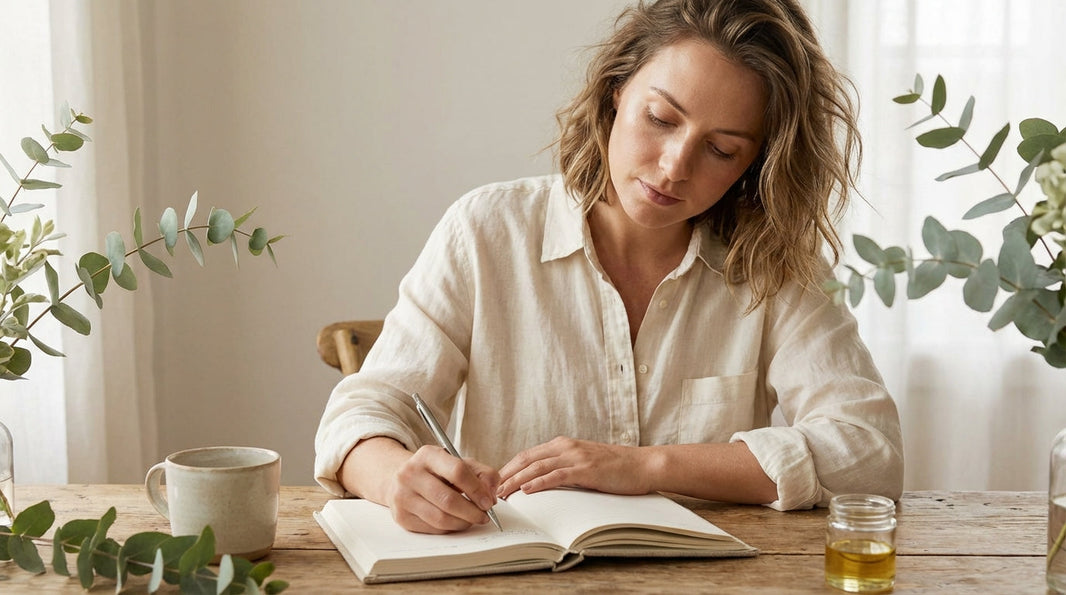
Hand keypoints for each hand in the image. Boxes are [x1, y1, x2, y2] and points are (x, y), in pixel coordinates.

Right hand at [384, 445, 499, 533]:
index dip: (477, 490)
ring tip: (472, 519)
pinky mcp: (401, 516)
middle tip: (484, 516)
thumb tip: (491, 494)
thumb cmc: (435, 471)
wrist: (401, 479)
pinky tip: (455, 521)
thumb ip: (482, 473)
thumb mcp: (458, 463)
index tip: (488, 501)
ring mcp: (403, 496)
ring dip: (463, 523)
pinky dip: (449, 528)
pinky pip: (432, 529)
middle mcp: (410, 474)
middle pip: (448, 500)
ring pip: (440, 518)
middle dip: (472, 512)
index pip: (457, 471)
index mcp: (428, 455)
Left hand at [497, 436, 650, 498]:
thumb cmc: (615, 468)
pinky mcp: (586, 469)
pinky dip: (539, 482)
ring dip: (517, 480)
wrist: (642, 465)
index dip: (509, 467)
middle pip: (527, 459)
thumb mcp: (584, 463)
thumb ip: (564, 468)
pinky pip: (557, 475)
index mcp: (563, 444)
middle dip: (507, 474)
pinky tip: (527, 491)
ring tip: (503, 493)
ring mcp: (576, 456)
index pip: (528, 455)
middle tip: (491, 490)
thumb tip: (542, 482)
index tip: (496, 481)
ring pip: (537, 467)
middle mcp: (566, 446)